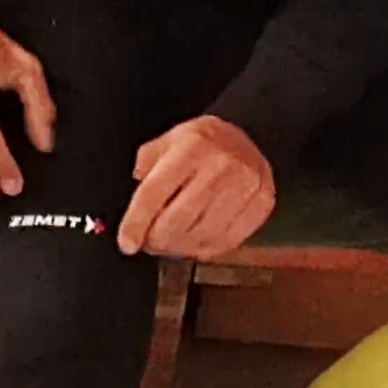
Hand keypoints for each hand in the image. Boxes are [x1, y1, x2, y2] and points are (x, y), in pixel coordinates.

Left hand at [118, 116, 274, 258]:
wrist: (251, 138)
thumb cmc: (205, 143)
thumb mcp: (169, 140)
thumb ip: (146, 163)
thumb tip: (135, 192)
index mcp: (192, 147)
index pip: (154, 192)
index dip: (136, 223)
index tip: (127, 242)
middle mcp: (219, 167)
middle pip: (176, 221)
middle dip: (155, 240)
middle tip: (148, 241)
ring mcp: (243, 187)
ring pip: (200, 237)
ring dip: (178, 247)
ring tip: (171, 241)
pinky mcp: (260, 206)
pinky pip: (225, 242)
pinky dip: (204, 249)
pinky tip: (195, 241)